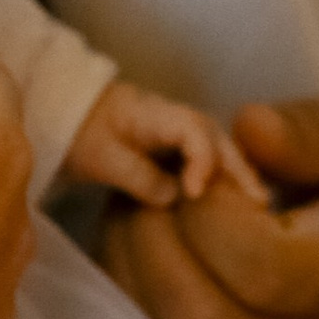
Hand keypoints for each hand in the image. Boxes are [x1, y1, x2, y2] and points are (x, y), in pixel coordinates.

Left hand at [66, 77, 270, 209]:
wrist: (59, 114)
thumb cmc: (76, 131)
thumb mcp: (99, 155)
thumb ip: (136, 175)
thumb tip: (174, 197)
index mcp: (154, 114)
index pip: (193, 129)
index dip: (202, 160)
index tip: (195, 192)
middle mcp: (172, 119)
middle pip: (216, 136)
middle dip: (238, 167)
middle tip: (258, 201)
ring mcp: (172, 132)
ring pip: (214, 146)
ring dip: (235, 172)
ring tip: (257, 204)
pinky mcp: (168, 147)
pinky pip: (202, 157)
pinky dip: (220, 176)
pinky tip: (231, 202)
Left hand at [98, 88, 318, 318]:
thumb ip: (318, 130)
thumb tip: (244, 128)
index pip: (262, 267)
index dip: (210, 210)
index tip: (206, 162)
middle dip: (156, 242)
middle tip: (157, 182)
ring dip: (142, 273)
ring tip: (150, 210)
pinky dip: (151, 303)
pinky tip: (160, 250)